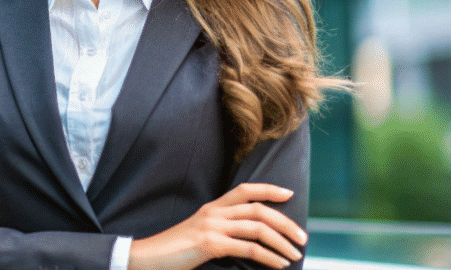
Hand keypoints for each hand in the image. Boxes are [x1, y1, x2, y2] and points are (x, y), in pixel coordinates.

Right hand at [128, 183, 306, 269]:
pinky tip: (279, 265)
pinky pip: (249, 248)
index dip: (269, 189)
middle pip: (259, 210)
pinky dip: (269, 257)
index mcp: (212, 207)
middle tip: (302, 237)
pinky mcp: (211, 244)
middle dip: (285, 222)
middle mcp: (214, 212)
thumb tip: (248, 240)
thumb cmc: (174, 251)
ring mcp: (212, 226)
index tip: (289, 193)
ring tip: (296, 254)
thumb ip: (221, 230)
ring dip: (282, 242)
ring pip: (258, 228)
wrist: (147, 257)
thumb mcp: (199, 234)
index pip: (246, 190)